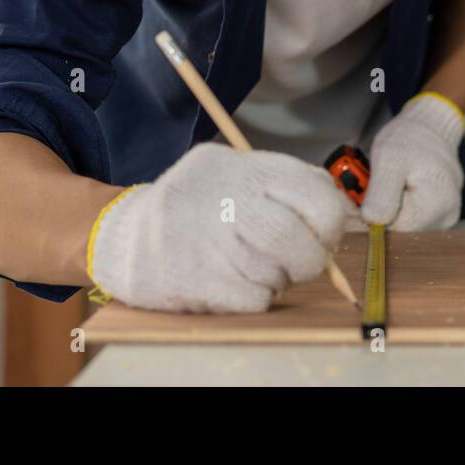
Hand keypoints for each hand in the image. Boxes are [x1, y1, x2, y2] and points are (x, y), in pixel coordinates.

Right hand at [88, 142, 347, 312]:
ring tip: (250, 265)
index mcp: (238, 165)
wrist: (122, 235)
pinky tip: (231, 281)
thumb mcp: (232, 174)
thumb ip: (283, 185)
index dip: (331, 221)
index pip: (315, 191)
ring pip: (278, 272)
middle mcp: (221, 196)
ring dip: (276, 277)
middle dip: (309, 259)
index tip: (324, 233)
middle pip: (298, 238)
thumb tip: (343, 213)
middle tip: (299, 262)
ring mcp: (205, 237)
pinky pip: (254, 299)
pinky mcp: (193, 278)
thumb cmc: (194, 208)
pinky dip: (253, 297)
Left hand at [361, 93, 464, 230]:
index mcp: (435, 206)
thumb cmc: (411, 138)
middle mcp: (444, 218)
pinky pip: (408, 219)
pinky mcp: (435, 215)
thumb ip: (382, 192)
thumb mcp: (389, 158)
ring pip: (402, 227)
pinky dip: (392, 208)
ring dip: (382, 211)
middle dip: (375, 215)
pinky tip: (386, 191)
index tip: (354, 203)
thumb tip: (373, 222)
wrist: (429, 126)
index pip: (395, 233)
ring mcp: (442, 218)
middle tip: (361, 191)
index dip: (370, 221)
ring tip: (376, 186)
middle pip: (399, 232)